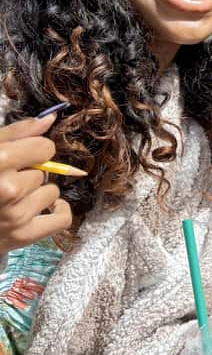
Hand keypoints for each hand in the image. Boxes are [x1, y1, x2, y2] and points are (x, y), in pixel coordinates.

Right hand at [0, 115, 71, 252]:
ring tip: (14, 198)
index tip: (22, 157)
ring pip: (52, 193)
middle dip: (29, 174)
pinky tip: (45, 207)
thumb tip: (49, 119)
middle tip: (6, 182)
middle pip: (45, 172)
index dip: (35, 150)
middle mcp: (8, 189)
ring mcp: (16, 215)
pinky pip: (62, 219)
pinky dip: (59, 211)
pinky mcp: (23, 235)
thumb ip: (17, 132)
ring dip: (37, 194)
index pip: (45, 148)